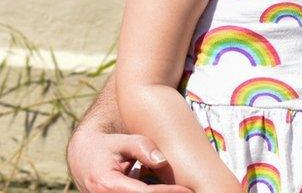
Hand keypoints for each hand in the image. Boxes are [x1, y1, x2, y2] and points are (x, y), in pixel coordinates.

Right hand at [67, 129, 190, 192]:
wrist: (83, 156)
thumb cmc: (106, 146)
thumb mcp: (123, 141)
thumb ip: (142, 148)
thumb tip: (163, 161)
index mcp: (107, 185)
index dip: (167, 192)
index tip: (187, 190)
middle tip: (190, 191)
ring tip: (182, 190)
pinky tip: (170, 189)